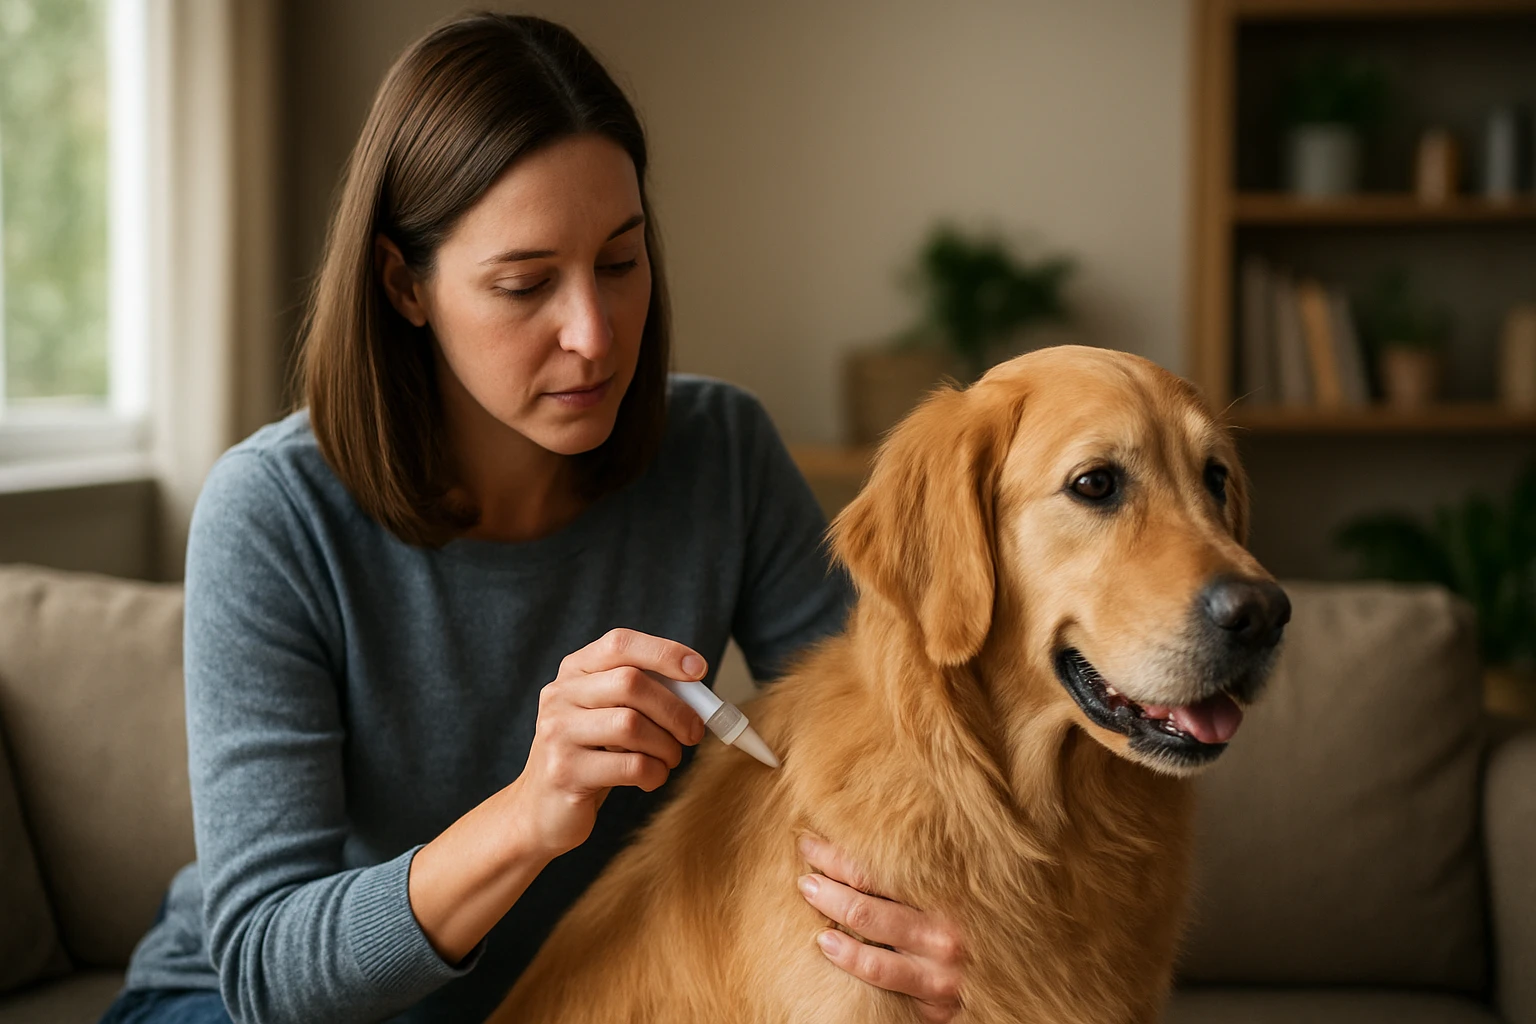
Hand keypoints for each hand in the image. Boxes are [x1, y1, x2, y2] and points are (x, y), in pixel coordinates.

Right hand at [512, 629, 706, 858]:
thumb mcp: (607, 714)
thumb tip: (698, 696)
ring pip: (631, 725)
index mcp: (574, 671)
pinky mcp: (564, 772)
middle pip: (631, 683)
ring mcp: (557, 733)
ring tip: (670, 758)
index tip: (699, 670)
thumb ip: (642, 695)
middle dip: (675, 709)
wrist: (541, 808)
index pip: (620, 643)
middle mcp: (560, 695)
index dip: (664, 653)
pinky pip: (629, 765)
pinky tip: (652, 778)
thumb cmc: (590, 755)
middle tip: (693, 732)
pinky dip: (654, 773)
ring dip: (666, 745)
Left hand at [797, 834, 965, 1022]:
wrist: (992, 989)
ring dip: (833, 906)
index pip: (880, 864)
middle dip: (830, 874)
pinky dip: (848, 957)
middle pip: (871, 890)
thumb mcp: (941, 904)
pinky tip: (825, 944)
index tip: (810, 842)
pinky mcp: (935, 998)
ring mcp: (941, 964)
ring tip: (808, 893)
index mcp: (947, 893)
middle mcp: (945, 925)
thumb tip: (852, 849)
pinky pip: (880, 972)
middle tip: (803, 868)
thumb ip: (910, 883)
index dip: (840, 852)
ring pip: (871, 927)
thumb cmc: (958, 936)